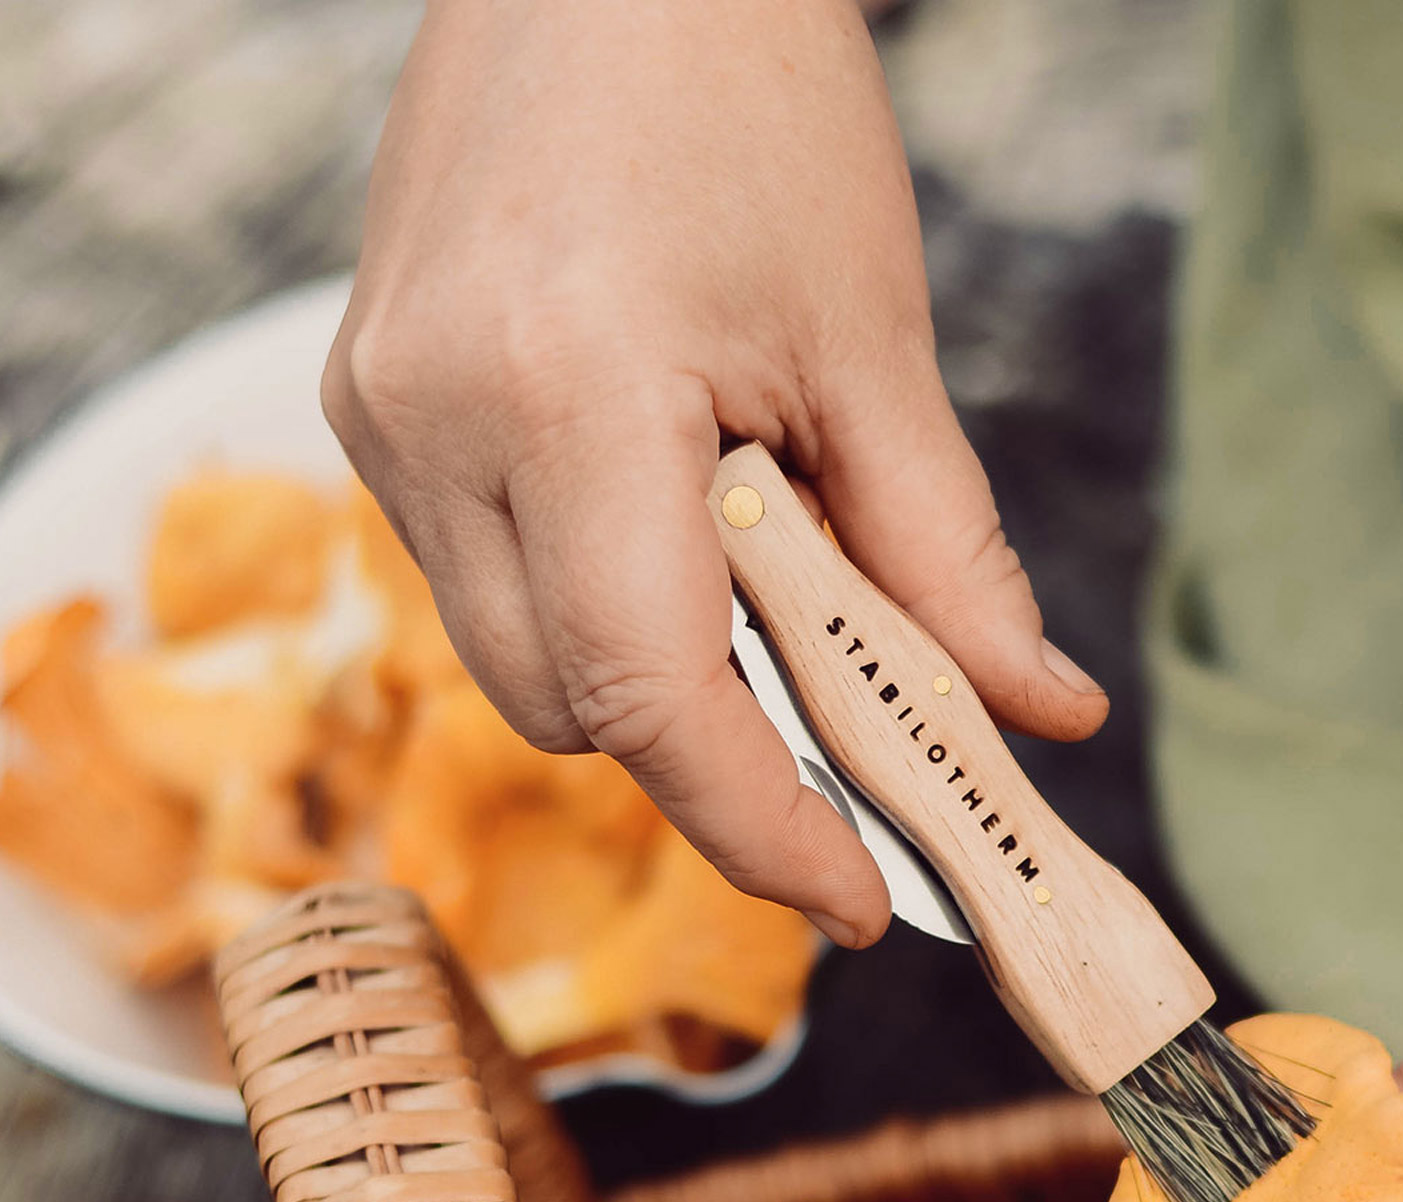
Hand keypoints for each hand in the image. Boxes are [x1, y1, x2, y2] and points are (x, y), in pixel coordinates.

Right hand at [325, 0, 1105, 944]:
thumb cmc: (748, 99)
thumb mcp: (877, 346)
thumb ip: (949, 561)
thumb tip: (1034, 718)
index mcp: (561, 391)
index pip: (651, 695)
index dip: (762, 826)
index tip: (856, 901)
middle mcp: (431, 419)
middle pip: (573, 712)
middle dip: (714, 758)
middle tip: (852, 749)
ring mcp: (378, 412)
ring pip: (519, 664)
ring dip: (652, 682)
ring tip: (772, 603)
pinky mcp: (367, 400)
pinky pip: (485, 580)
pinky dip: (595, 605)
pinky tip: (680, 536)